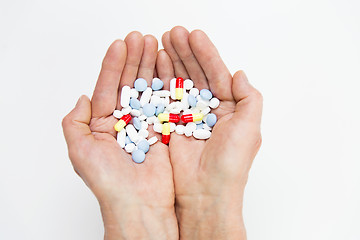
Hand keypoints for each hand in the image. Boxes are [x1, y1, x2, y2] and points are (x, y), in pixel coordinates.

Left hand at [62, 32, 177, 239]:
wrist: (138, 205)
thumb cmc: (107, 182)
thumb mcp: (79, 151)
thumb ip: (74, 122)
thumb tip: (83, 97)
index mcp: (103, 124)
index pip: (107, 87)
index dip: (113, 65)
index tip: (120, 45)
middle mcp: (124, 121)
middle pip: (129, 83)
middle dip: (134, 59)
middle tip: (141, 38)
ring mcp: (145, 124)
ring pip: (148, 89)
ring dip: (151, 66)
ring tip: (155, 45)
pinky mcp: (164, 130)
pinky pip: (165, 103)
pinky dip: (166, 85)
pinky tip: (167, 67)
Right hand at [159, 26, 262, 238]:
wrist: (205, 193)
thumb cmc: (230, 164)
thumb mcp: (249, 128)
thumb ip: (249, 98)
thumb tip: (239, 73)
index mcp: (229, 107)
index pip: (217, 73)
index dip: (206, 53)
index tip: (194, 35)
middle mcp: (208, 108)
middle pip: (196, 73)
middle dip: (185, 51)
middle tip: (173, 33)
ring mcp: (188, 115)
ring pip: (179, 81)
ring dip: (172, 61)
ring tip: (162, 41)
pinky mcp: (171, 124)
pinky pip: (165, 98)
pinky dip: (161, 81)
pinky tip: (156, 65)